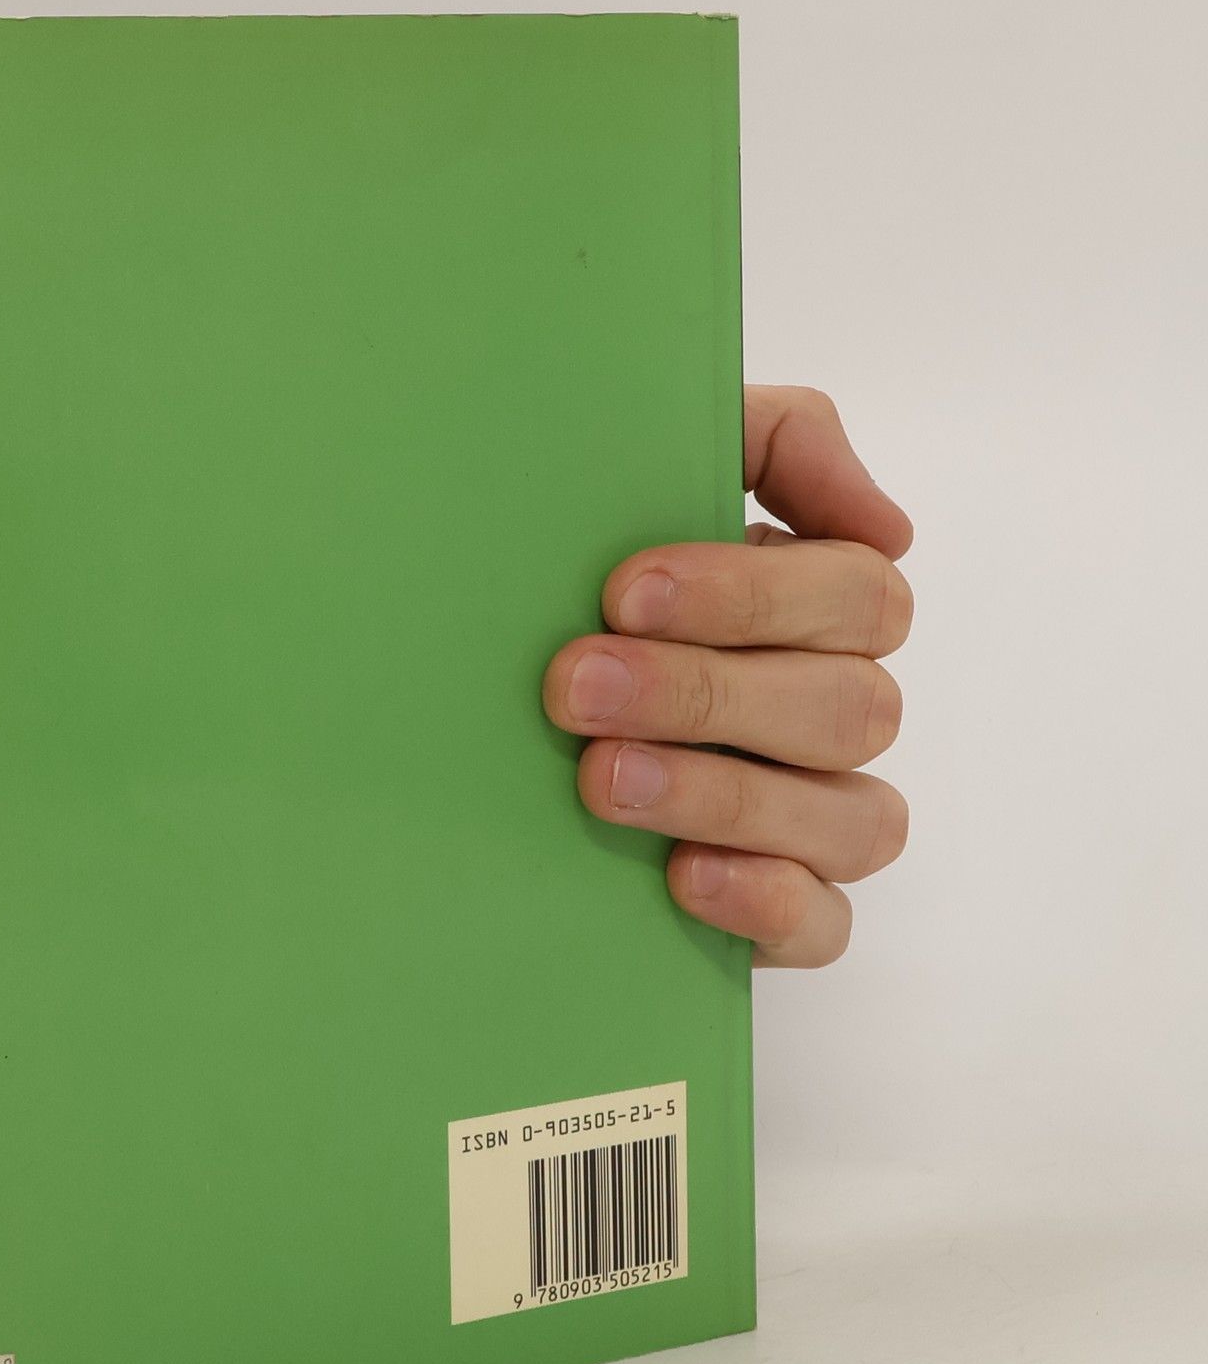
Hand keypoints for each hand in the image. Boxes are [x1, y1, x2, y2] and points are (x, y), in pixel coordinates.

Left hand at [542, 386, 913, 967]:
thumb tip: (885, 521)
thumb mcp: (661, 467)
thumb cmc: (589, 577)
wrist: (478, 710)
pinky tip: (684, 875)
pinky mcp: (782, 908)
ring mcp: (818, 816)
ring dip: (725, 794)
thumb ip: (778, 440)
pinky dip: (768, 903)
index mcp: (822, 608)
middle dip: (705, 694)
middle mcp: (835, 710)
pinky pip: (826, 923)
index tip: (623, 593)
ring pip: (852, 819)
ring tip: (602, 780)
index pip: (857, 595)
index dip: (752, 595)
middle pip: (847, 708)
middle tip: (575, 685)